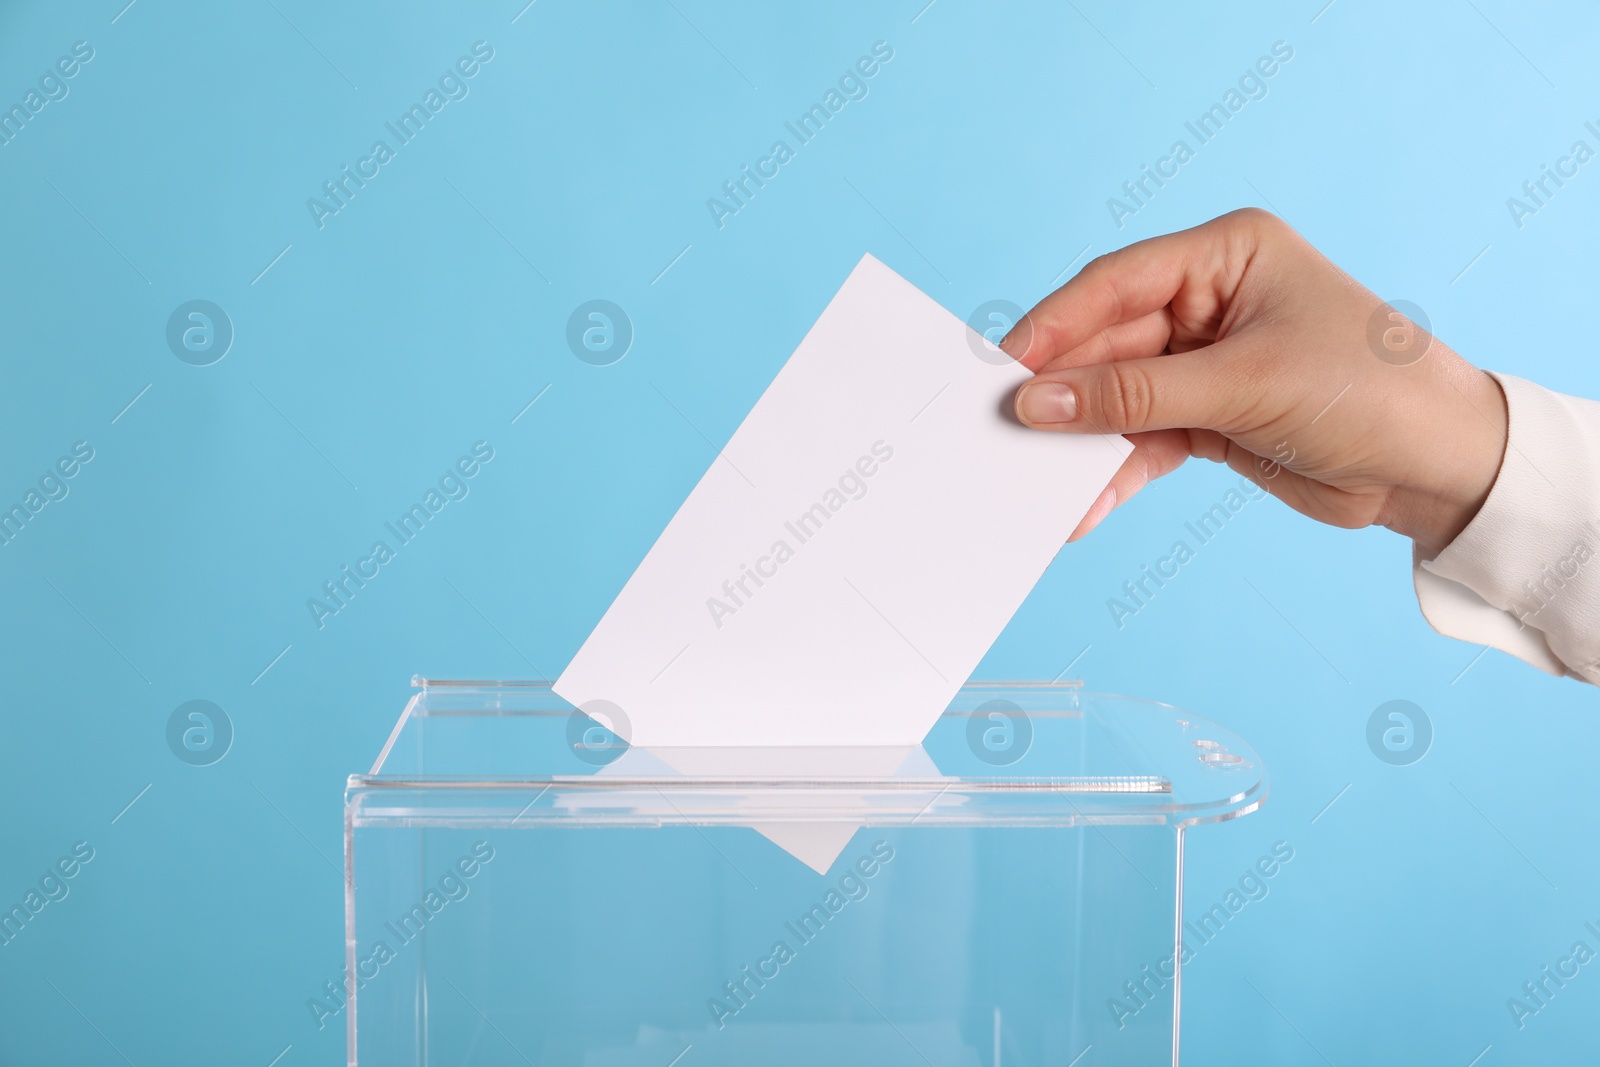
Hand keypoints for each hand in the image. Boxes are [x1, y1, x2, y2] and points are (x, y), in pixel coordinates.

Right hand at [1006, 208, 1508, 555]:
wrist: (1440, 467)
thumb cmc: (1369, 392)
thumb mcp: (1243, 385)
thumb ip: (1132, 397)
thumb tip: (1036, 402)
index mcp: (1226, 255)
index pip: (1115, 284)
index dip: (1054, 327)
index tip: (1002, 371)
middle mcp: (1210, 300)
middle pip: (1108, 343)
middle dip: (1063, 393)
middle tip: (1005, 432)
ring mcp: (1207, 361)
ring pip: (1119, 397)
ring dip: (1083, 441)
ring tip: (1037, 480)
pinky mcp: (1209, 417)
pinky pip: (1143, 440)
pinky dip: (1116, 471)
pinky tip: (1087, 503)